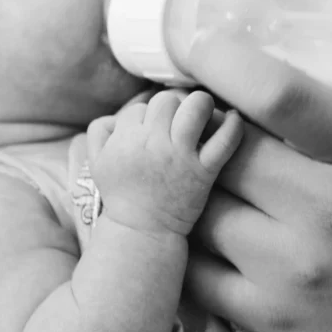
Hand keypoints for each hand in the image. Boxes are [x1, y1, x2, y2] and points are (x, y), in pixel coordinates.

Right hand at [87, 91, 242, 235]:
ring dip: (201, 105)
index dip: (145, 117)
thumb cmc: (121, 195)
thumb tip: (119, 114)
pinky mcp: (204, 171)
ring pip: (196, 106)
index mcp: (125, 139)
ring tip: (202, 114)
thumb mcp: (97, 162)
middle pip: (166, 101)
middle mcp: (153, 143)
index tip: (150, 133)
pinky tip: (234, 118)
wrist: (142, 230)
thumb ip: (99, 131)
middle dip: (171, 108)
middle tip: (175, 124)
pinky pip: (225, 140)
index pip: (140, 108)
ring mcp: (181, 156)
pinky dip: (233, 126)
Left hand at [184, 32, 331, 331]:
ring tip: (213, 190)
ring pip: (198, 212)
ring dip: (195, 194)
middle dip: (202, 138)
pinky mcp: (267, 317)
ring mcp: (290, 271)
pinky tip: (210, 236)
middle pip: (220, 155)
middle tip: (202, 134)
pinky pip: (194, 270)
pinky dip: (191, 247)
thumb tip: (283, 67)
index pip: (279, 96)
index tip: (203, 56)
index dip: (225, 66)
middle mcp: (325, 214)